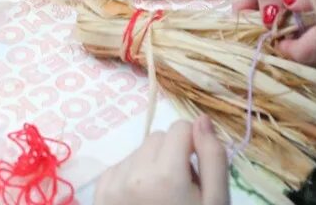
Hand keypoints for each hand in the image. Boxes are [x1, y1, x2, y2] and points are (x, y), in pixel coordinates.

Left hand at [97, 117, 228, 204]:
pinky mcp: (99, 195)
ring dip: (152, 166)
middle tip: (180, 191)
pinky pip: (120, 167)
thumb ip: (213, 157)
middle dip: (172, 156)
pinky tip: (142, 202)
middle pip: (158, 138)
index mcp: (165, 176)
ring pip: (139, 152)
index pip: (180, 128)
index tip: (196, 174)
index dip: (193, 146)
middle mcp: (132, 175)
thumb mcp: (215, 201)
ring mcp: (112, 186)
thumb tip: (201, 119)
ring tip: (160, 199)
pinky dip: (133, 177)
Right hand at [232, 0, 315, 61]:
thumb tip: (267, 21)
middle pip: (266, 9)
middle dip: (277, 22)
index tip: (264, 38)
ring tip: (306, 19)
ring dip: (296, 14)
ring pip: (288, 7)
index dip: (250, 22)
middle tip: (290, 37)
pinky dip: (311, 3)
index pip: (242, 4)